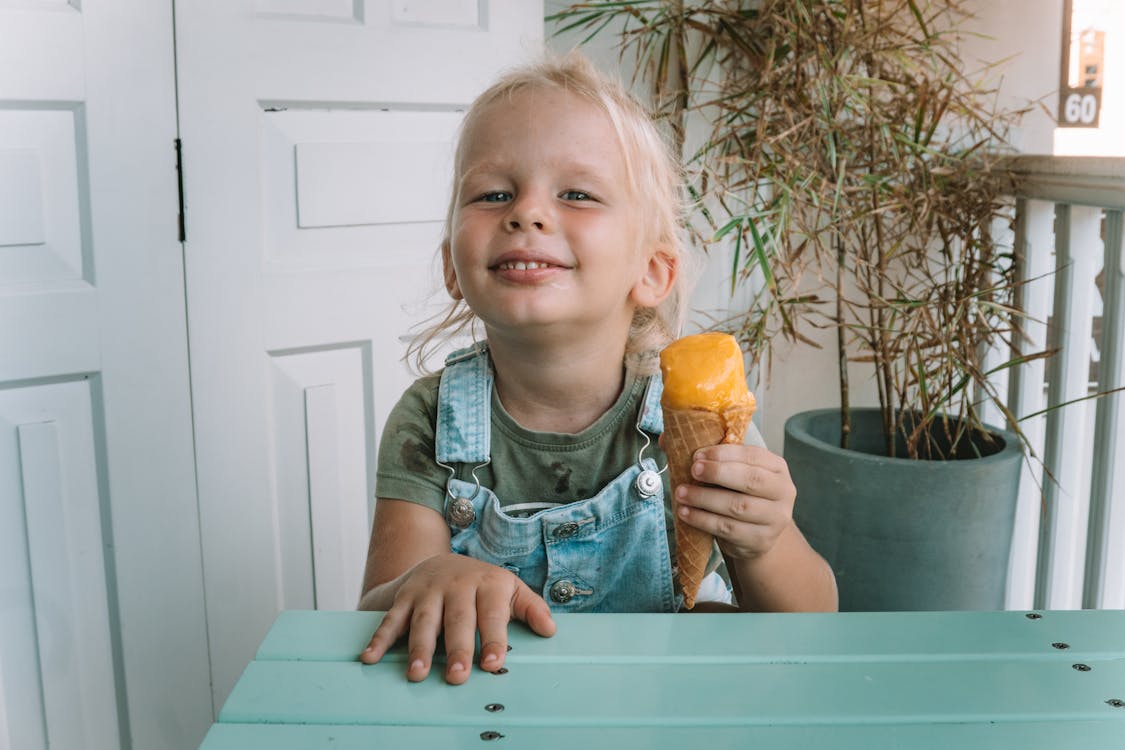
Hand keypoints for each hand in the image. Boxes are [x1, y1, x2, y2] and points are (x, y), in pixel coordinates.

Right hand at [358, 553, 555, 684]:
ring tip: (417, 673)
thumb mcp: (510, 589)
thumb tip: (550, 629)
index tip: (494, 663)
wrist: (440, 562)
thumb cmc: (482, 585)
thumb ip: (531, 608)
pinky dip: (380, 638)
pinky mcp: (405, 597)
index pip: (491, 613)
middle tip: (456, 675)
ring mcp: (428, 591)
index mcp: (487, 583)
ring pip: (424, 620)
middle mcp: (457, 585)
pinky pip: (391, 619)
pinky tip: (372, 657)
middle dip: (457, 647)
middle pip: (457, 618)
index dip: (493, 638)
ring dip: (419, 648)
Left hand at [674, 444, 795, 561]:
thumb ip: (708, 456)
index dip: (723, 454)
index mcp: (777, 468)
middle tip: (692, 471)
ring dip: (705, 499)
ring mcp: (775, 518)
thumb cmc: (740, 495)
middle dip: (718, 473)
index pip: (752, 455)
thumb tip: (666, 438)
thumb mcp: (732, 474)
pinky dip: (704, 520)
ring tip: (681, 493)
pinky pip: (729, 529)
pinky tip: (686, 513)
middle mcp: (783, 491)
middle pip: (750, 480)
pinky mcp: (761, 540)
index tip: (697, 455)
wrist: (756, 535)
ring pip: (738, 506)